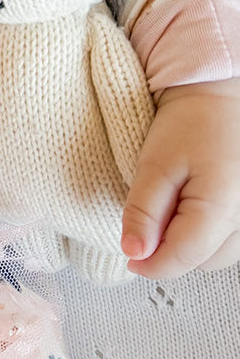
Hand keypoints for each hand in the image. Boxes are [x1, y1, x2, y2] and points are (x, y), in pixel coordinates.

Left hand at [122, 79, 239, 277]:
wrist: (217, 94)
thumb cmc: (189, 121)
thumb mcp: (155, 164)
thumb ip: (143, 211)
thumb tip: (134, 252)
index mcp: (221, 209)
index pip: (183, 258)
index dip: (150, 264)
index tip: (129, 257)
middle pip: (202, 261)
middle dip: (170, 252)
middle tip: (145, 224)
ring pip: (218, 254)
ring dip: (190, 245)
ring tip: (168, 210)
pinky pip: (229, 239)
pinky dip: (206, 234)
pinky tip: (189, 209)